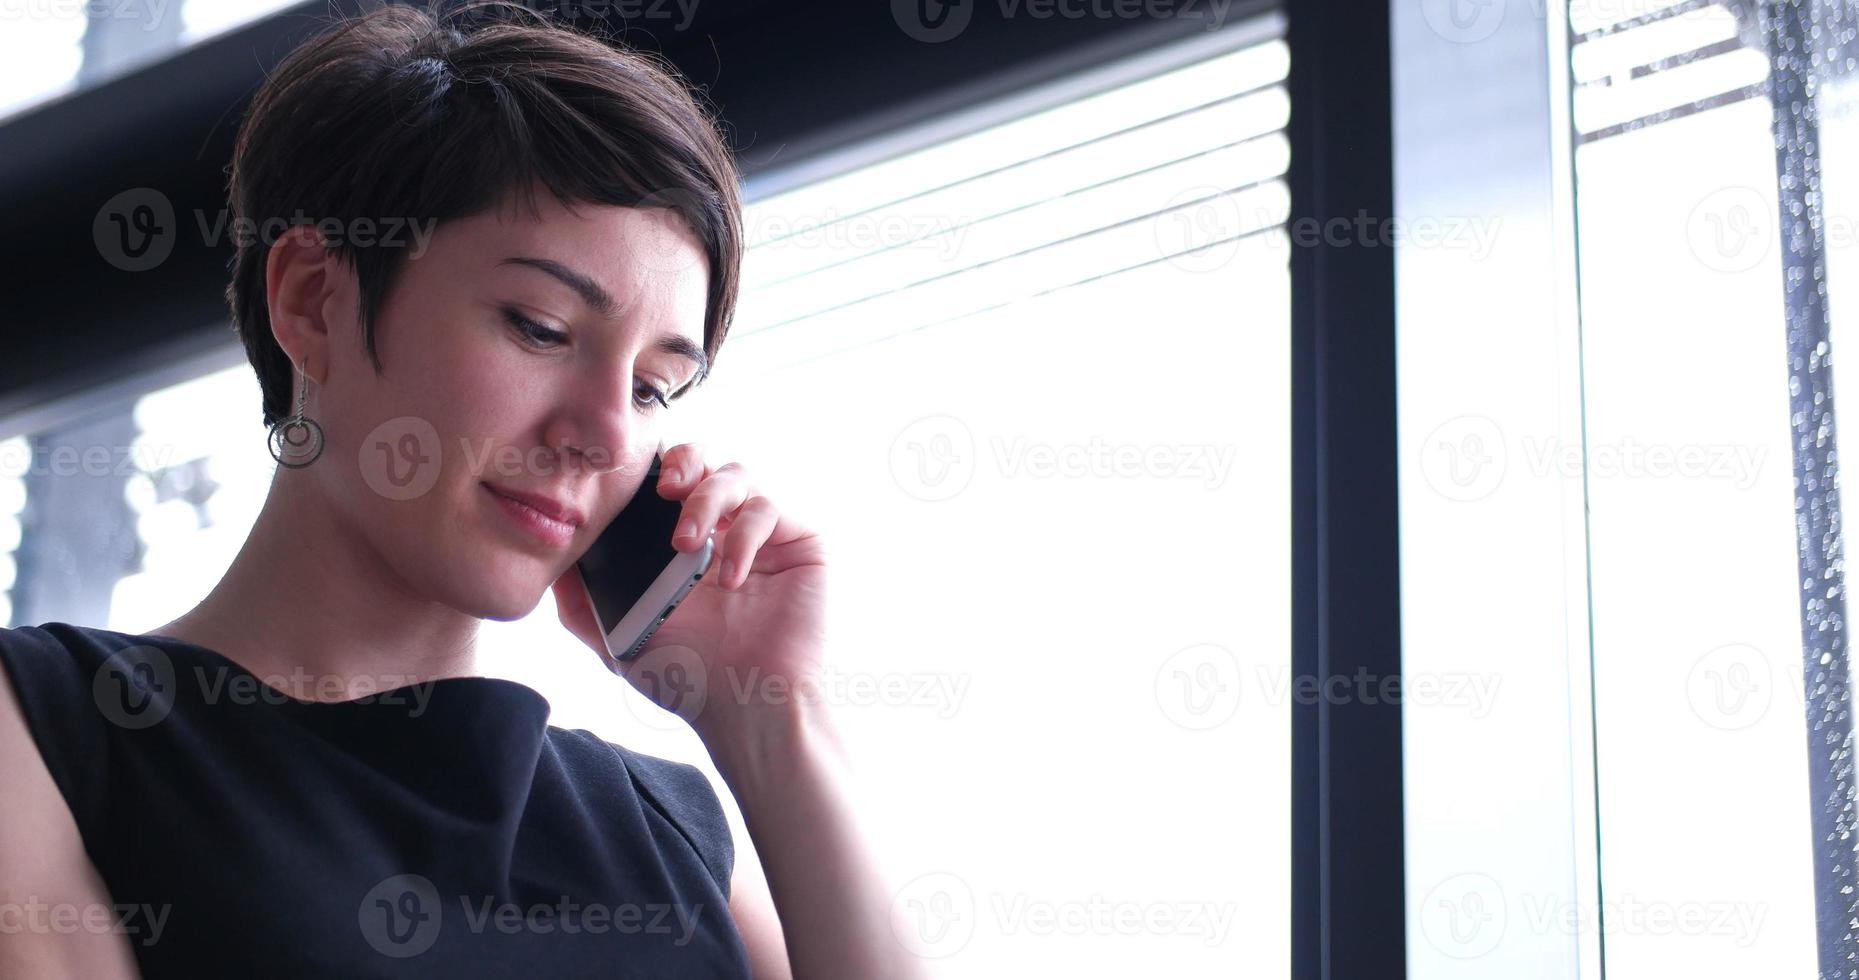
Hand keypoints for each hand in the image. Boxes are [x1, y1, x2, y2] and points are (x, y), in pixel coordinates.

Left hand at [551, 443, 828, 743]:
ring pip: (738, 475)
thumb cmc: (690, 680)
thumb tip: (550, 564)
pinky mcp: (800, 544)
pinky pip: (769, 510)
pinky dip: (744, 536)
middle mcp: (726, 531)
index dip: (652, 471)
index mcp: (687, 545)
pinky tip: (730, 579)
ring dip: (707, 500)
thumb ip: (582, 604)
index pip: (669, 483)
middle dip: (683, 463)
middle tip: (664, 491)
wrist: (747, 708)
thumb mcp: (620, 640)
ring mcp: (765, 536)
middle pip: (706, 460)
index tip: (628, 485)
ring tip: (687, 545)